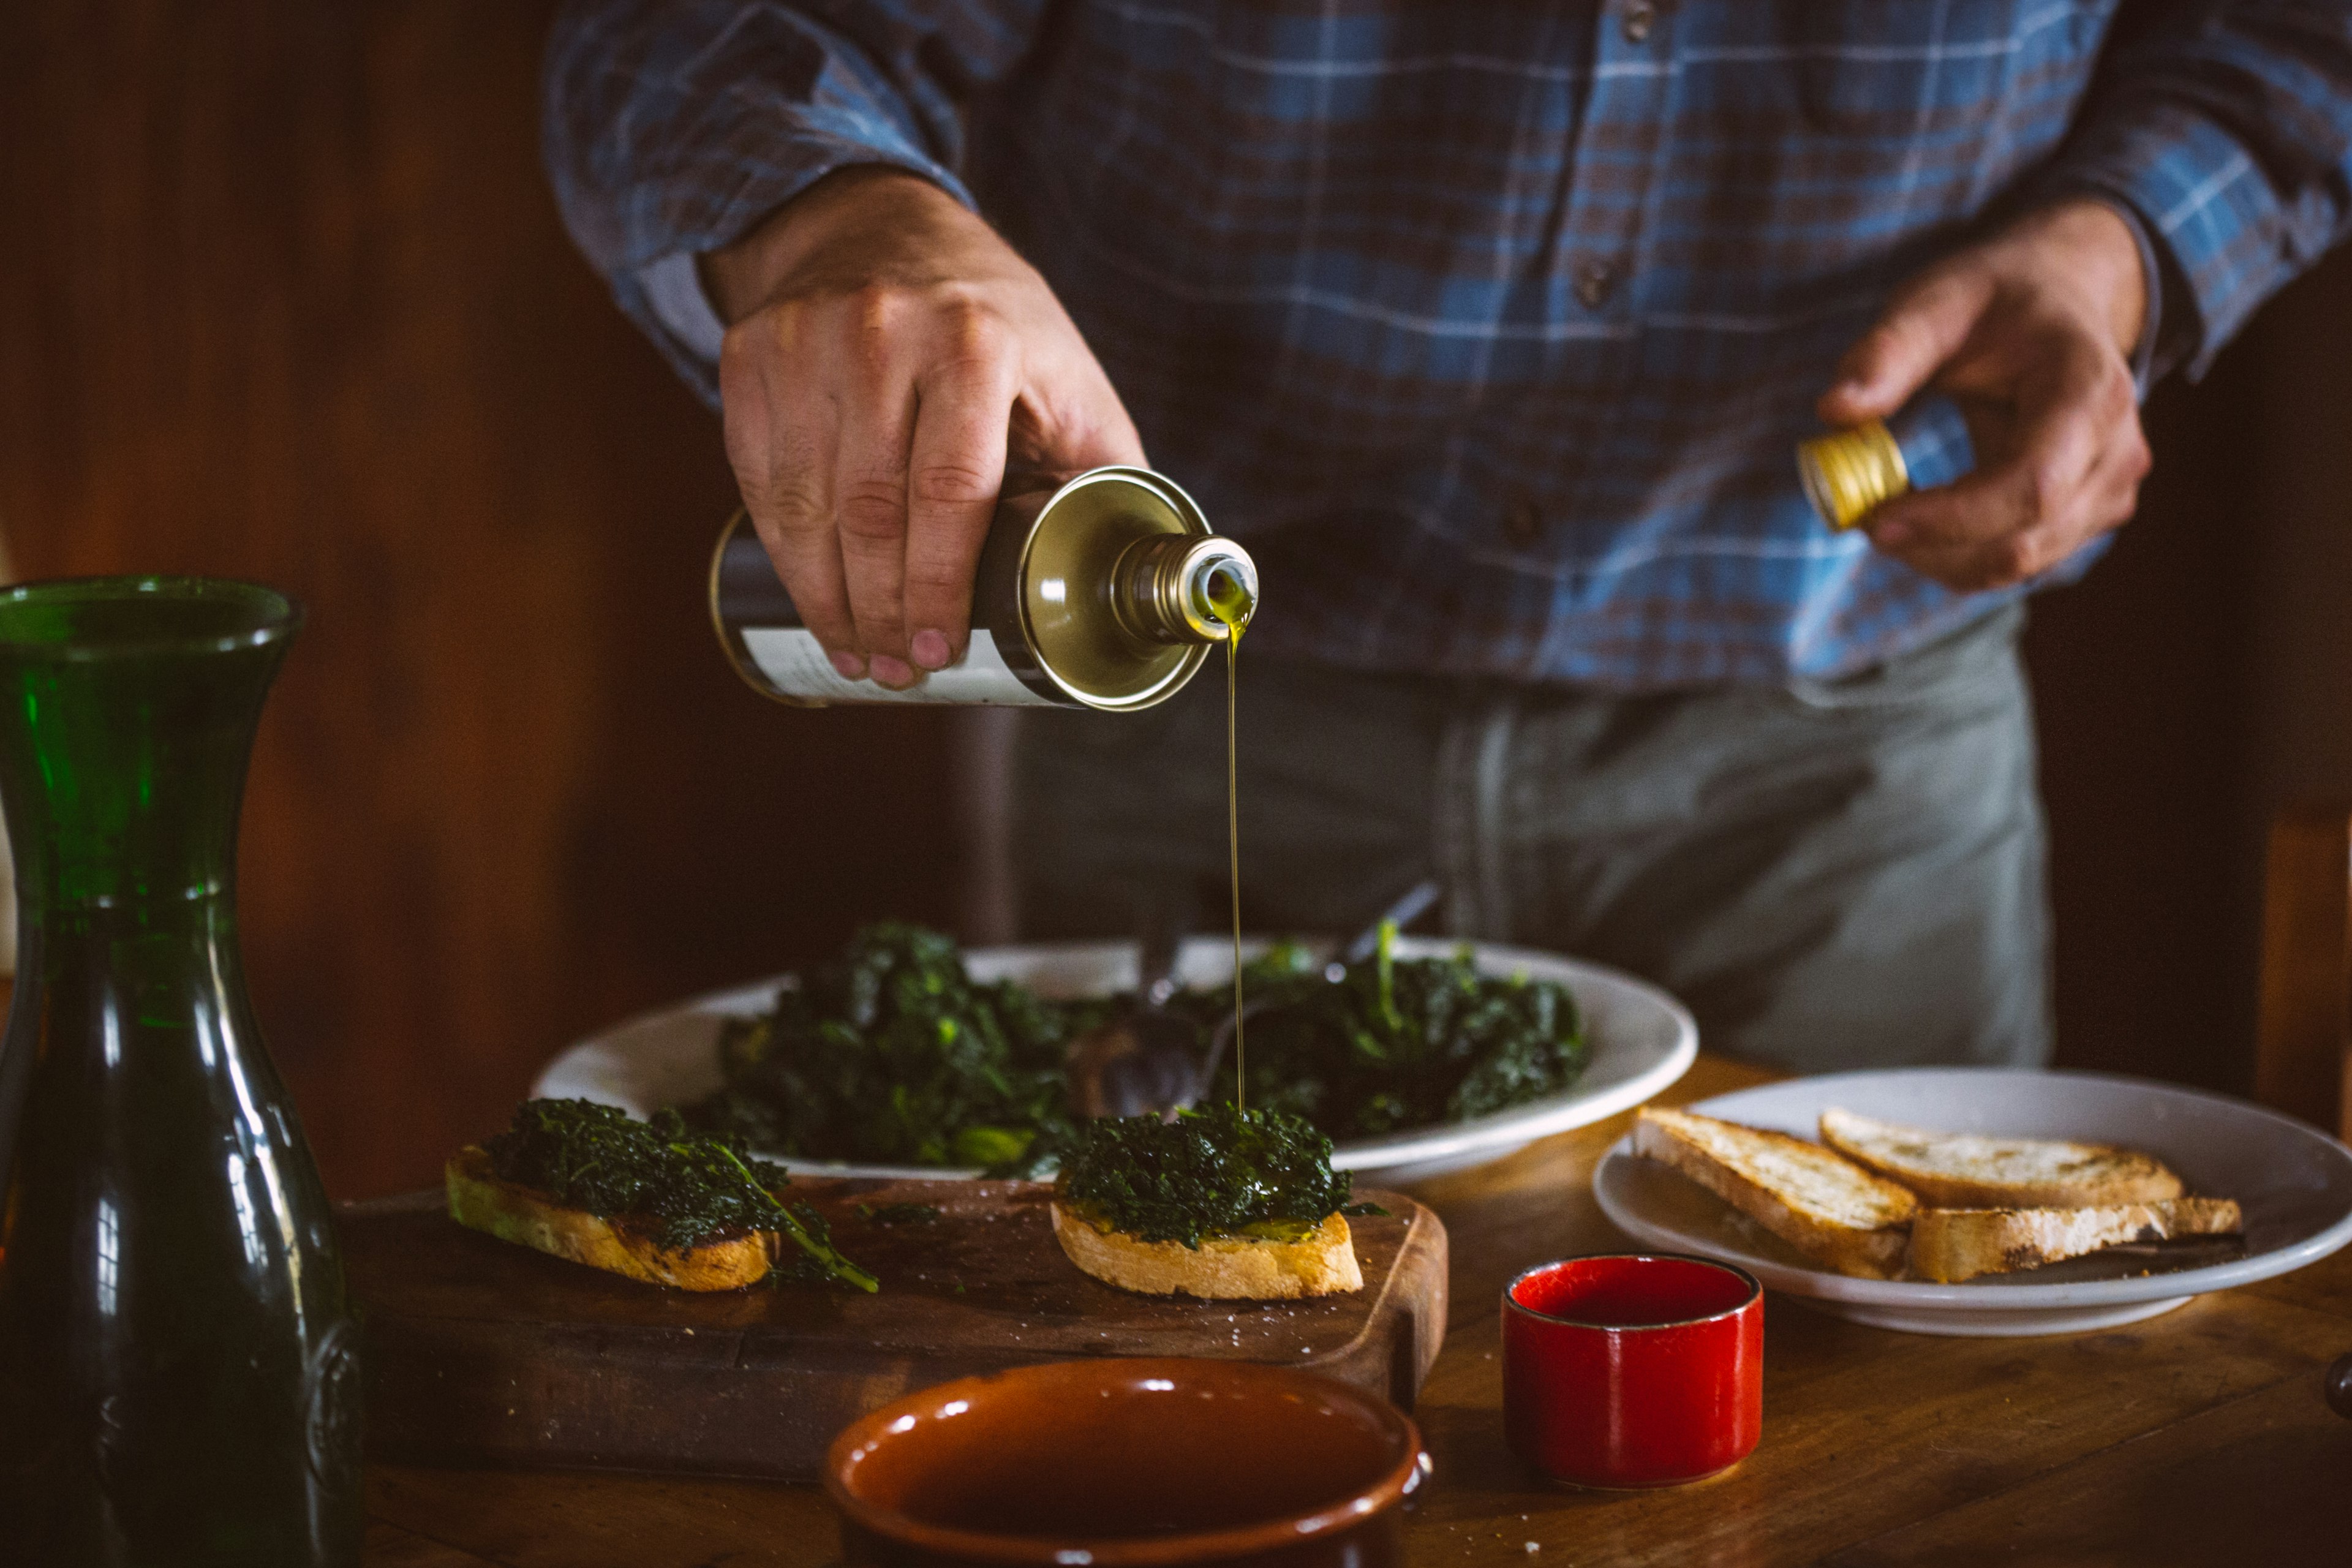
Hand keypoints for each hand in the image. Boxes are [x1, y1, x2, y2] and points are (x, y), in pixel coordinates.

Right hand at [706, 168, 1144, 687]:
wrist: (885, 226)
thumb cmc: (996, 327)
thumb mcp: (1070, 380)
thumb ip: (1100, 470)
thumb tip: (1129, 578)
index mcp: (975, 343)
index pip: (950, 490)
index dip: (939, 586)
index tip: (936, 651)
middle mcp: (882, 332)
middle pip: (869, 509)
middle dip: (880, 611)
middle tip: (894, 670)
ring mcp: (806, 339)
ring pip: (803, 503)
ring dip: (825, 598)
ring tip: (855, 652)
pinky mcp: (753, 352)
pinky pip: (758, 476)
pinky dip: (784, 550)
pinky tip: (812, 596)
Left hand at [1817, 199, 2151, 592]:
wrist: (2062, 296)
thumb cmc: (1994, 299)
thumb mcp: (1935, 303)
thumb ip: (1887, 354)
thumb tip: (1833, 409)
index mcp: (2090, 392)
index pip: (2030, 487)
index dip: (1949, 519)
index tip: (1872, 520)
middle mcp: (2117, 451)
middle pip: (2022, 543)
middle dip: (1930, 545)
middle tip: (1857, 515)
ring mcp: (2112, 491)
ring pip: (2016, 566)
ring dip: (1937, 556)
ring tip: (1883, 508)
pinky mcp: (2090, 516)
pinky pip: (2015, 561)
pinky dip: (1956, 554)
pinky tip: (1919, 514)